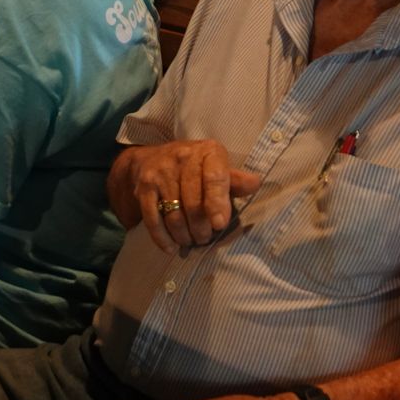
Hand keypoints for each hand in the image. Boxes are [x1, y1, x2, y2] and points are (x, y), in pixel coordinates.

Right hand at [109, 140, 260, 249]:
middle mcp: (182, 157)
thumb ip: (234, 180)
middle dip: (201, 227)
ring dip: (184, 235)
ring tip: (191, 241)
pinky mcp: (143, 187)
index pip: (215, 177)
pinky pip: (153, 218)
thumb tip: (255, 184)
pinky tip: (170, 247)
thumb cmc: (195, 168)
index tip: (220, 224)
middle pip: (193, 202)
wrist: (152, 159)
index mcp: (208, 151)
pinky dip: (162, 237)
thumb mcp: (216, 167)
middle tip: (205, 237)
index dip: (217, 203)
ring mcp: (160, 172)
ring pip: (174, 214)